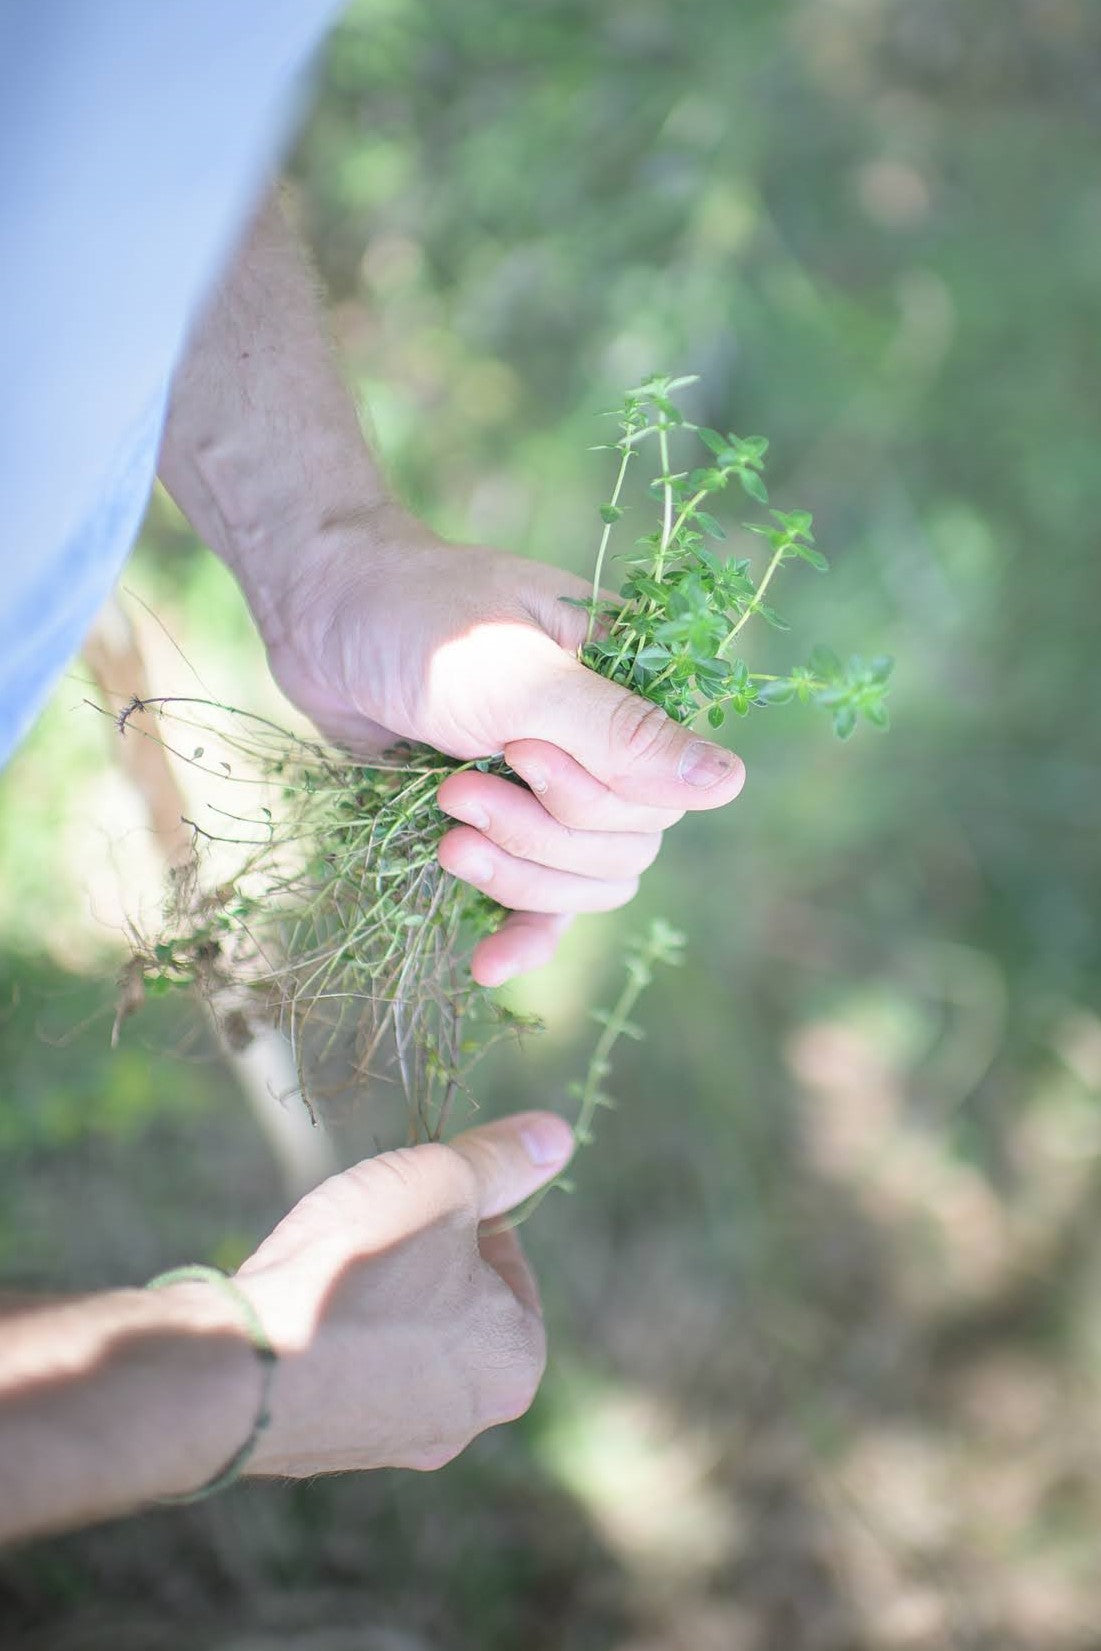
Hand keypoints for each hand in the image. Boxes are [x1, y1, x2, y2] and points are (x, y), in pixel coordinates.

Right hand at [236, 1111, 573, 1474]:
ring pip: (398, 1336)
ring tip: (330, 1260)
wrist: (241, 1361)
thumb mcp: (442, 1184)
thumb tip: (557, 1134)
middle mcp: (467, 1420)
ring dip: (371, 1292)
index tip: (417, 1195)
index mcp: (516, 1363)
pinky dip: (330, 1331)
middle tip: (373, 1224)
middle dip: (416, 1256)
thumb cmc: (360, 1267)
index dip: (462, 1210)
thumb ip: (501, 1160)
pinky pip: (346, 1368)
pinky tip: (299, 1304)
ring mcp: (394, 1443)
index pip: (508, 1259)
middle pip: (455, 1302)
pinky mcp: (327, 1448)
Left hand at [262, 506, 745, 984]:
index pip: (666, 791)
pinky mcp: (501, 825)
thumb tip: (731, 784)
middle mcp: (607, 743)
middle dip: (539, 834)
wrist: (320, 617)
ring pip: (585, 881)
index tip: (517, 752)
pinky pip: (539, 900)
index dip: (595, 796)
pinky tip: (487, 968)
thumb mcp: (522, 674)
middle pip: (626, 845)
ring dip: (516, 874)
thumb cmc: (420, 620)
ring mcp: (553, 789)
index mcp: (633, 687)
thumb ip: (622, 734)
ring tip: (445, 834)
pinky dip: (519, 933)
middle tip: (457, 789)